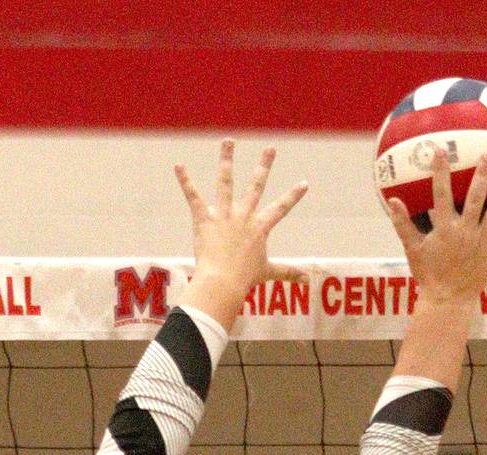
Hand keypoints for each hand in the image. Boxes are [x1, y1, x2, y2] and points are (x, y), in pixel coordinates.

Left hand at [176, 139, 307, 326]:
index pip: (281, 208)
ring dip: (227, 159)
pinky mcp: (204, 218)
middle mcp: (244, 216)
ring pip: (226, 181)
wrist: (224, 281)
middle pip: (256, 185)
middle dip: (264, 166)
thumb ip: (288, 273)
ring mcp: (224, 215)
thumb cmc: (245, 278)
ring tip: (229, 141)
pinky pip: (193, 196)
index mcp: (260, 228)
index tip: (304, 183)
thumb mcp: (269, 273)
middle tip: (270, 149)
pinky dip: (185, 181)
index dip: (294, 196)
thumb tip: (307, 280)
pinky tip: (178, 165)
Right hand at [387, 149, 486, 307]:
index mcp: (445, 229)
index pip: (441, 194)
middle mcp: (466, 232)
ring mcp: (483, 242)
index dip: (441, 172)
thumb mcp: (412, 249)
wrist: (448, 300)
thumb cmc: (428, 274)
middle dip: (482, 174)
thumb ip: (402, 224)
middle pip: (476, 198)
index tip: (441, 151)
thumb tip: (392, 200)